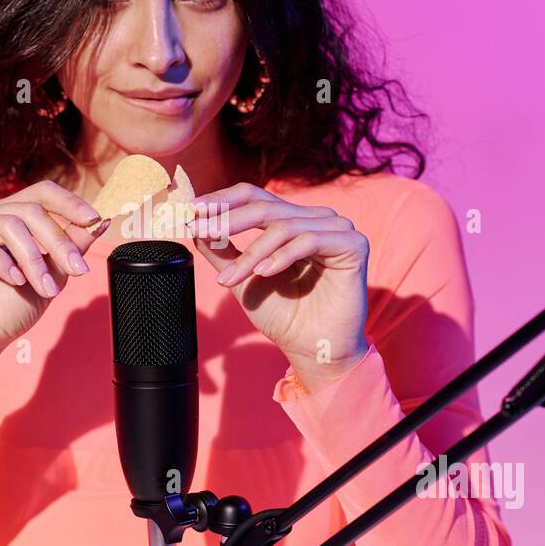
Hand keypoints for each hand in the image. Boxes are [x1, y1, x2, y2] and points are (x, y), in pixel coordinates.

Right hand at [0, 180, 108, 399]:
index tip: (94, 220)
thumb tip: (100, 220)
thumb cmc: (8, 312)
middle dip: (58, 241)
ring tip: (44, 288)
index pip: (40, 193)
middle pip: (29, 209)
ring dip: (33, 259)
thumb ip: (70, 247)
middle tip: (76, 270)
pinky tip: (14, 280)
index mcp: (7, 218)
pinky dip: (2, 260)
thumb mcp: (50, 276)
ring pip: (8, 224)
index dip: (68, 202)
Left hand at [189, 182, 368, 388]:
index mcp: (291, 221)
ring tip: (231, 278)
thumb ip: (222, 251)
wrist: (313, 349)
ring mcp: (336, 229)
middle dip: (228, 219)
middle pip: (264, 206)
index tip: (191, 210)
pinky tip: (264, 273)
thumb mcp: (242, 278)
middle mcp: (315, 219)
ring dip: (251, 253)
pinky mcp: (353, 245)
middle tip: (202, 231)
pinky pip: (310, 240)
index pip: (254, 196)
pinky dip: (281, 256)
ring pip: (283, 226)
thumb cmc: (284, 316)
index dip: (222, 200)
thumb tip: (195, 225)